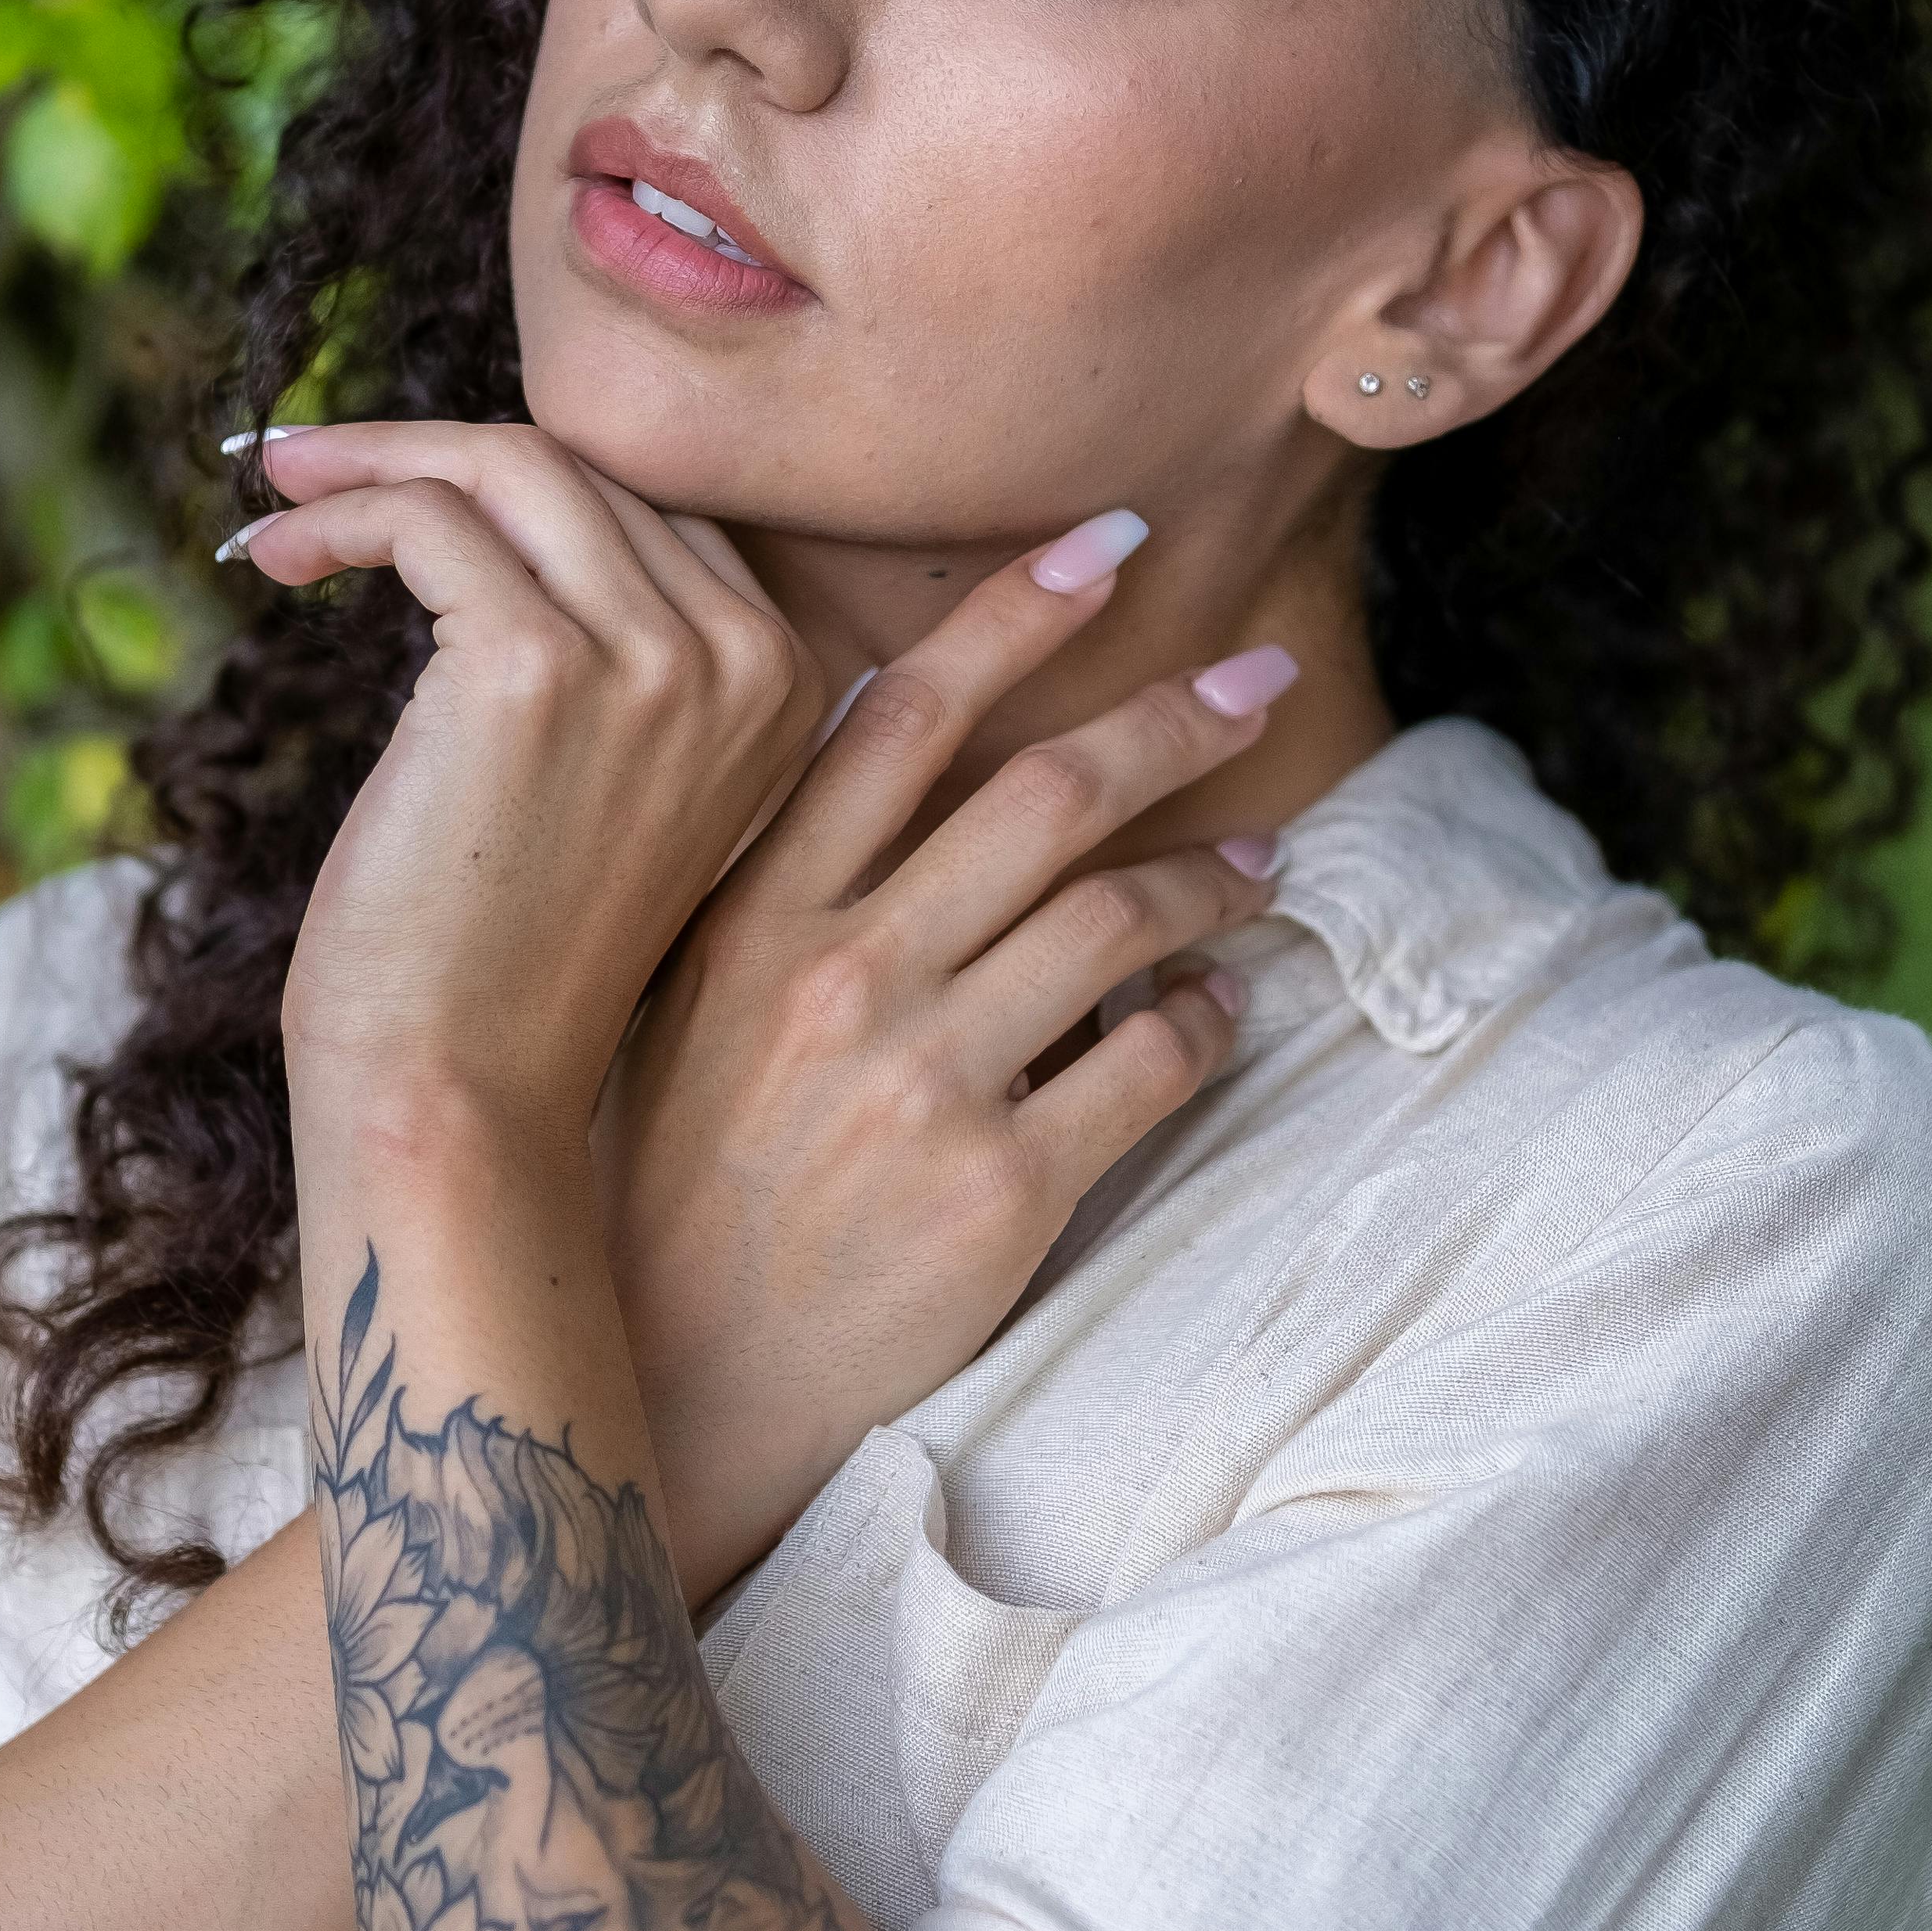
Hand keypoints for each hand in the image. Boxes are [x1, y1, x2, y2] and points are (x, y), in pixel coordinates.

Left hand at [226, 423, 825, 1154]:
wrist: (460, 1095)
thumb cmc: (507, 955)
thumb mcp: (616, 784)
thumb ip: (623, 652)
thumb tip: (503, 491)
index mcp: (790, 684)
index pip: (650, 508)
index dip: (515, 480)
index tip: (407, 482)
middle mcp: (747, 660)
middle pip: (581, 469)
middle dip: (428, 449)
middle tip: (309, 464)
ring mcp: (653, 661)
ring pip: (504, 469)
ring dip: (370, 464)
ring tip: (283, 500)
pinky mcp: (534, 669)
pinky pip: (429, 522)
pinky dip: (342, 516)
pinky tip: (276, 561)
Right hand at [592, 547, 1295, 1599]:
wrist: (668, 1386)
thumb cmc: (668, 1185)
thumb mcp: (684, 1004)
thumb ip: (776, 884)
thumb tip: (883, 758)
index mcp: (754, 912)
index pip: (904, 713)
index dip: (1020, 611)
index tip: (1118, 544)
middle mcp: (840, 976)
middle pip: (1048, 793)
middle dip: (1176, 718)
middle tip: (1263, 678)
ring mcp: (922, 1081)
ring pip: (1118, 921)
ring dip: (1213, 879)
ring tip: (1262, 863)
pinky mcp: (998, 1190)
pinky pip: (1148, 1065)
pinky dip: (1203, 1024)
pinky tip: (1213, 1015)